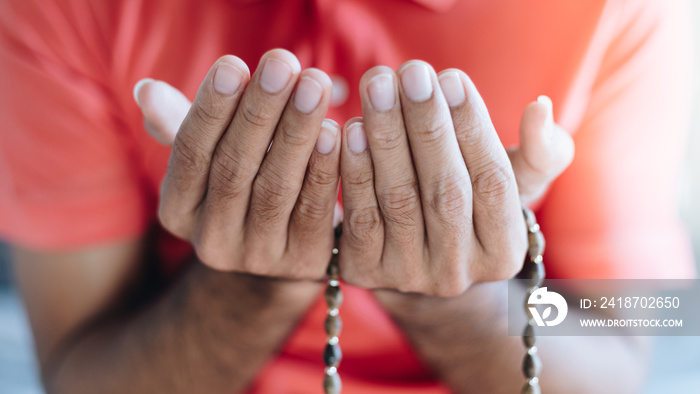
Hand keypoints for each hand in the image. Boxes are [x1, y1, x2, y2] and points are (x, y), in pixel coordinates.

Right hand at [134, 49, 341, 278]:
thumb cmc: (244, 176)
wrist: (286, 238)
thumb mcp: (210, 153)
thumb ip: (181, 122)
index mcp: (177, 211)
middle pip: (234, 168)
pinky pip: (315, 210)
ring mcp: (258, 258)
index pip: (189, 153)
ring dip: (297, 130)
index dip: (211, 108)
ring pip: (277, 187)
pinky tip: (336, 130)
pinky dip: (325, 168)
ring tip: (315, 83)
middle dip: (260, 110)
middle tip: (283, 63)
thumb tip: (145, 90)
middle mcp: (211, 242)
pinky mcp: (304, 262)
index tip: (234, 64)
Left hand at [338, 61, 573, 295]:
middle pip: (445, 192)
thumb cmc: (473, 207)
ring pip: (398, 199)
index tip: (452, 77)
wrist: (419, 258)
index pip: (493, 182)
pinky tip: (352, 128)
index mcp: (503, 253)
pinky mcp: (365, 270)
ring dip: (387, 138)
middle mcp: (457, 273)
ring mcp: (409, 276)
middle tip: (412, 71)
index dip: (473, 127)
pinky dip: (355, 170)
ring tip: (379, 87)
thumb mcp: (515, 186)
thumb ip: (540, 152)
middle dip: (427, 125)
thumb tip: (541, 109)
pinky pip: (359, 216)